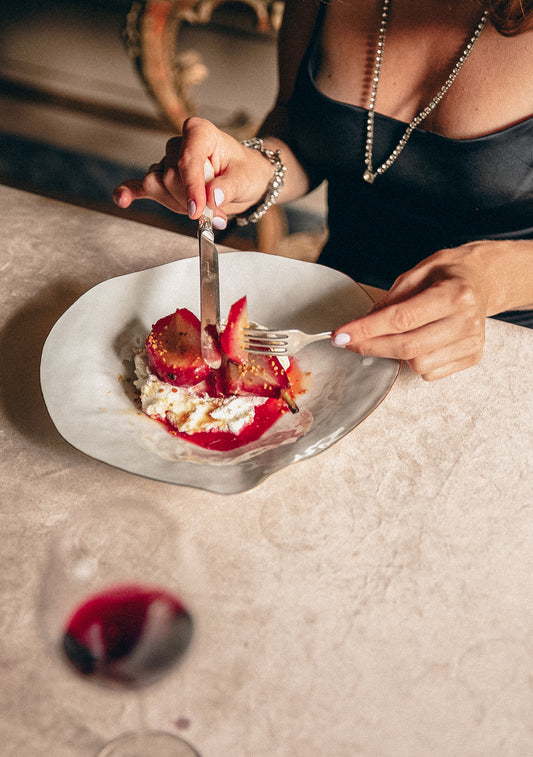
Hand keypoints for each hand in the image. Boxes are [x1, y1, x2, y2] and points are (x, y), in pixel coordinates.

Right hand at [113, 117, 274, 226]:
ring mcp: (167, 162)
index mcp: (199, 132)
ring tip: (202, 208)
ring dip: (179, 204)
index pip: (187, 160)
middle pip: (170, 176)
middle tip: (216, 210)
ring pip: (158, 186)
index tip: (198, 210)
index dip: (191, 187)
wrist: (243, 180)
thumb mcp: (246, 178)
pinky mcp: (161, 180)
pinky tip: (122, 199)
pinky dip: (130, 193)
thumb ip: (229, 187)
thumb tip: (213, 196)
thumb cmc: (245, 172)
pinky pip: (139, 186)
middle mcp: (179, 144)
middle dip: (192, 200)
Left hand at [332, 244, 496, 380]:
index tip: (341, 335)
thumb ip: (392, 297)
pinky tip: (419, 342)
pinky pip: (430, 373)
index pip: (401, 319)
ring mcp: (472, 342)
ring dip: (396, 353)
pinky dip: (416, 361)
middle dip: (371, 346)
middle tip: (350, 341)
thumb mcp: (420, 271)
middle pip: (407, 347)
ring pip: (418, 364)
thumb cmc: (449, 273)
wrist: (485, 280)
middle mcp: (466, 321)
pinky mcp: (472, 357)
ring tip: (397, 334)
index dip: (367, 329)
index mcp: (454, 294)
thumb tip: (364, 323)